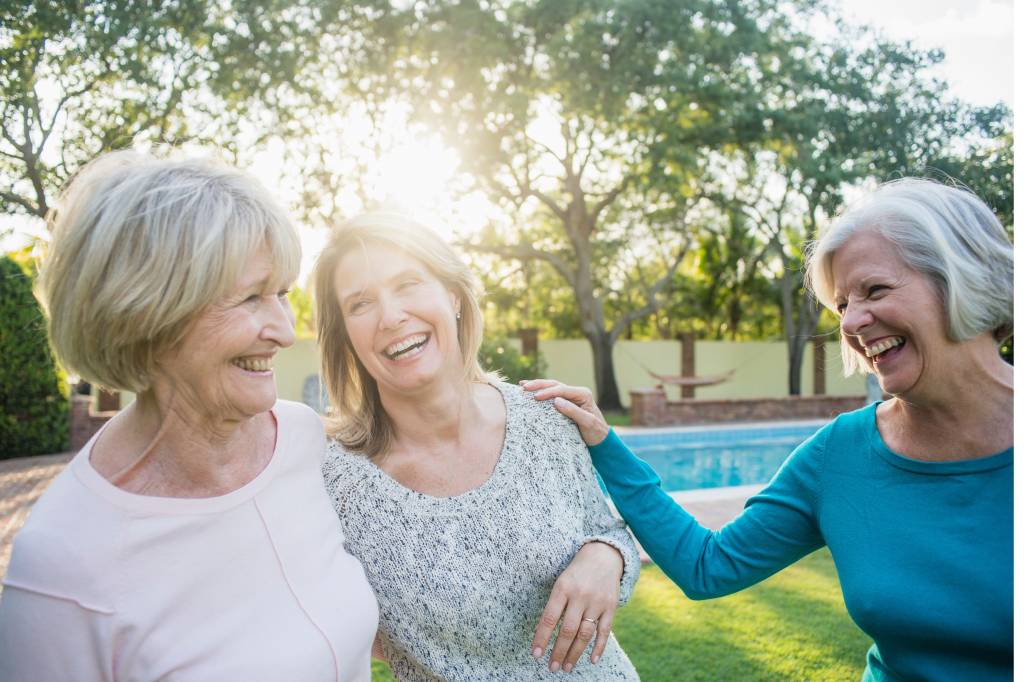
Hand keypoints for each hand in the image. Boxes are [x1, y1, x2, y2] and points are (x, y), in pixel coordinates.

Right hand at [520, 379, 609, 445]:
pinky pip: (551, 394)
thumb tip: (556, 401)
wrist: (600, 439)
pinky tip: (530, 390)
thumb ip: (573, 411)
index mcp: (583, 394)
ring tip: (523, 386)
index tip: (536, 397)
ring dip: (537, 385)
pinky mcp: (565, 402)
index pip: (563, 390)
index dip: (548, 392)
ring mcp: (571, 396)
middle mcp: (577, 392)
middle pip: (555, 385)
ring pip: (552, 387)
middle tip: (524, 387)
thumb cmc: (595, 432)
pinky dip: (540, 391)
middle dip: (539, 385)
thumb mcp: (587, 423)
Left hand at [531, 541, 623, 671]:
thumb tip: (544, 635)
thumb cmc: (576, 572)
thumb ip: (555, 605)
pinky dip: (599, 647)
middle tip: (552, 667)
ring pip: (585, 634)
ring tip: (566, 667)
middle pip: (568, 630)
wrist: (604, 555)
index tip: (535, 655)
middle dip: (558, 651)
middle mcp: (580, 595)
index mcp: (563, 587)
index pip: (549, 618)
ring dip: (575, 653)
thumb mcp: (561, 581)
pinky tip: (592, 660)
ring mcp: (597, 601)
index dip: (542, 638)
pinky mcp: (611, 606)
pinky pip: (604, 631)